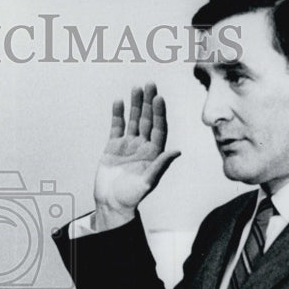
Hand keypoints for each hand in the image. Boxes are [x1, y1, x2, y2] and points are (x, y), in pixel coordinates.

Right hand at [93, 83, 180, 231]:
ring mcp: (128, 145)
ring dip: (135, 104)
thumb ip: (160, 166)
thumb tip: (177, 151)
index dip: (159, 113)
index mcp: (154, 153)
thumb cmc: (131, 197)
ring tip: (136, 88)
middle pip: (147, 120)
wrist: (111, 204)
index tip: (159, 98)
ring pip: (133, 120)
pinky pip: (116, 126)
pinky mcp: (113, 146)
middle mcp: (143, 146)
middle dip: (148, 102)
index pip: (158, 128)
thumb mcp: (147, 183)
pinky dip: (118, 114)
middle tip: (149, 84)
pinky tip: (119, 102)